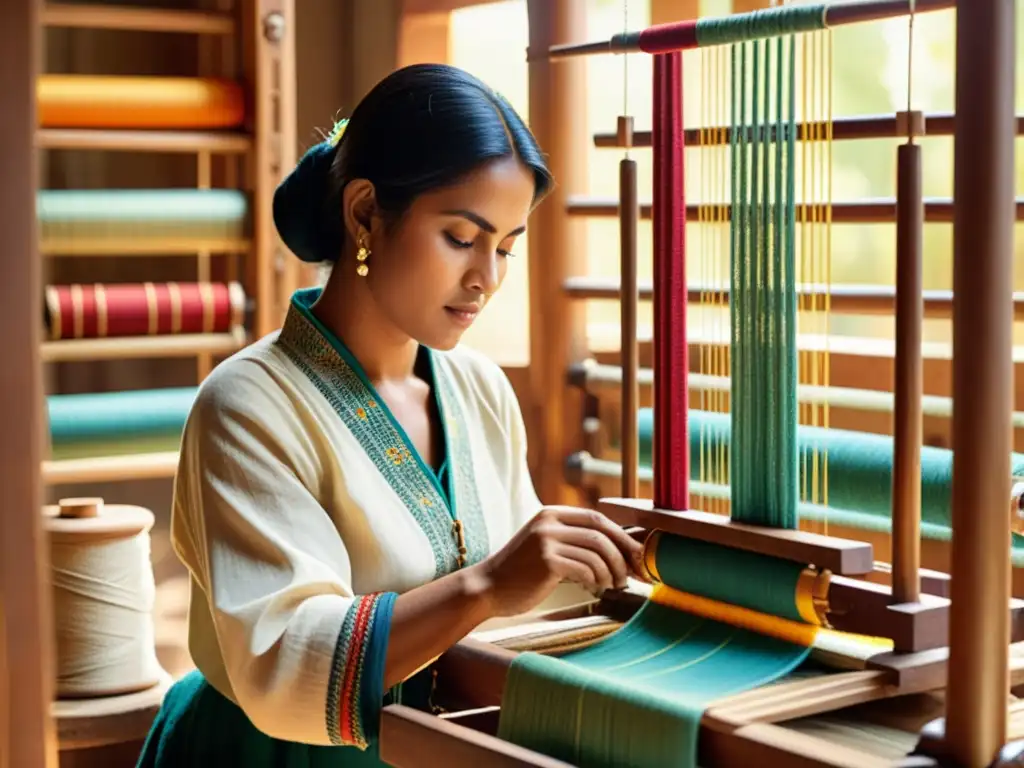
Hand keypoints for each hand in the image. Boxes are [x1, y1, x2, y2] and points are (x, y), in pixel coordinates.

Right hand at [470, 505, 644, 617]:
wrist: (487, 588)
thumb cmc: (520, 573)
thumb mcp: (545, 545)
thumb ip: (572, 541)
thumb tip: (618, 548)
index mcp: (551, 513)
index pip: (597, 518)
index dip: (620, 536)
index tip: (634, 555)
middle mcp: (549, 522)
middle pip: (601, 532)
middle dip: (623, 554)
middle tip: (631, 573)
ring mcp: (546, 540)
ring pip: (596, 551)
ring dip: (611, 571)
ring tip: (612, 585)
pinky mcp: (546, 561)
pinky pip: (585, 568)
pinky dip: (596, 580)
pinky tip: (594, 588)